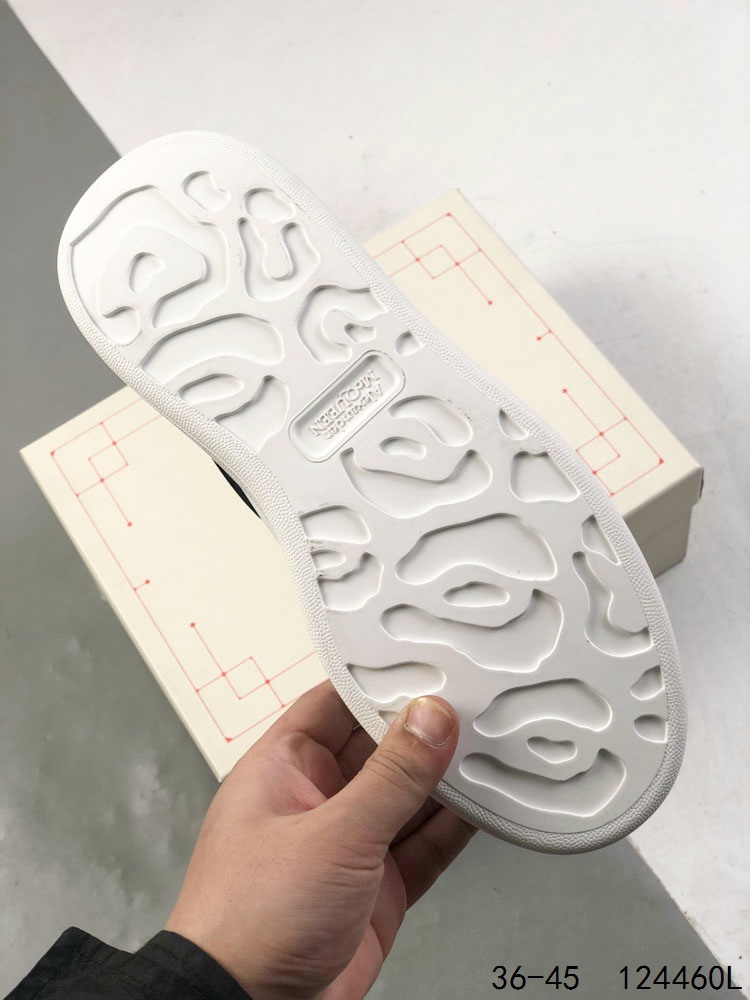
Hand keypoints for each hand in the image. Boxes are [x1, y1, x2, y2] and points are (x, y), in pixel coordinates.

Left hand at [165, 680, 474, 998]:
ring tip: (488, 747)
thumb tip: (429, 720)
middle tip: (471, 705)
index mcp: (282, 768)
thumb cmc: (246, 923)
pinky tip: (481, 805)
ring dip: (445, 779)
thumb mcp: (332, 834)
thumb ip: (391, 777)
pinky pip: (422, 845)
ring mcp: (348, 846)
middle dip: (422, 731)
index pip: (335, 703)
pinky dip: (454, 827)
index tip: (425, 665)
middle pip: (378, 749)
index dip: (379, 683)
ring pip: (407, 797)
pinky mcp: (375, 889)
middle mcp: (315, 801)